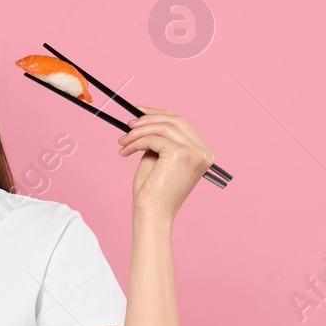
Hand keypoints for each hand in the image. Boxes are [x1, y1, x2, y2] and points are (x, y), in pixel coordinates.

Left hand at [116, 105, 214, 220]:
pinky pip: (153, 139)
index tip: (138, 112)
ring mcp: (194, 153)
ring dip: (138, 131)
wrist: (153, 213)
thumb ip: (157, 139)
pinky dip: (136, 142)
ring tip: (122, 141)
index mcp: (201, 153)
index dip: (159, 115)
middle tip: (127, 125)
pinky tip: (125, 152)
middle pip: (175, 121)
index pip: (181, 124)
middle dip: (148, 119)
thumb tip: (143, 119)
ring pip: (163, 127)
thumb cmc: (153, 191)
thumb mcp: (157, 158)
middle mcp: (202, 152)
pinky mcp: (181, 154)